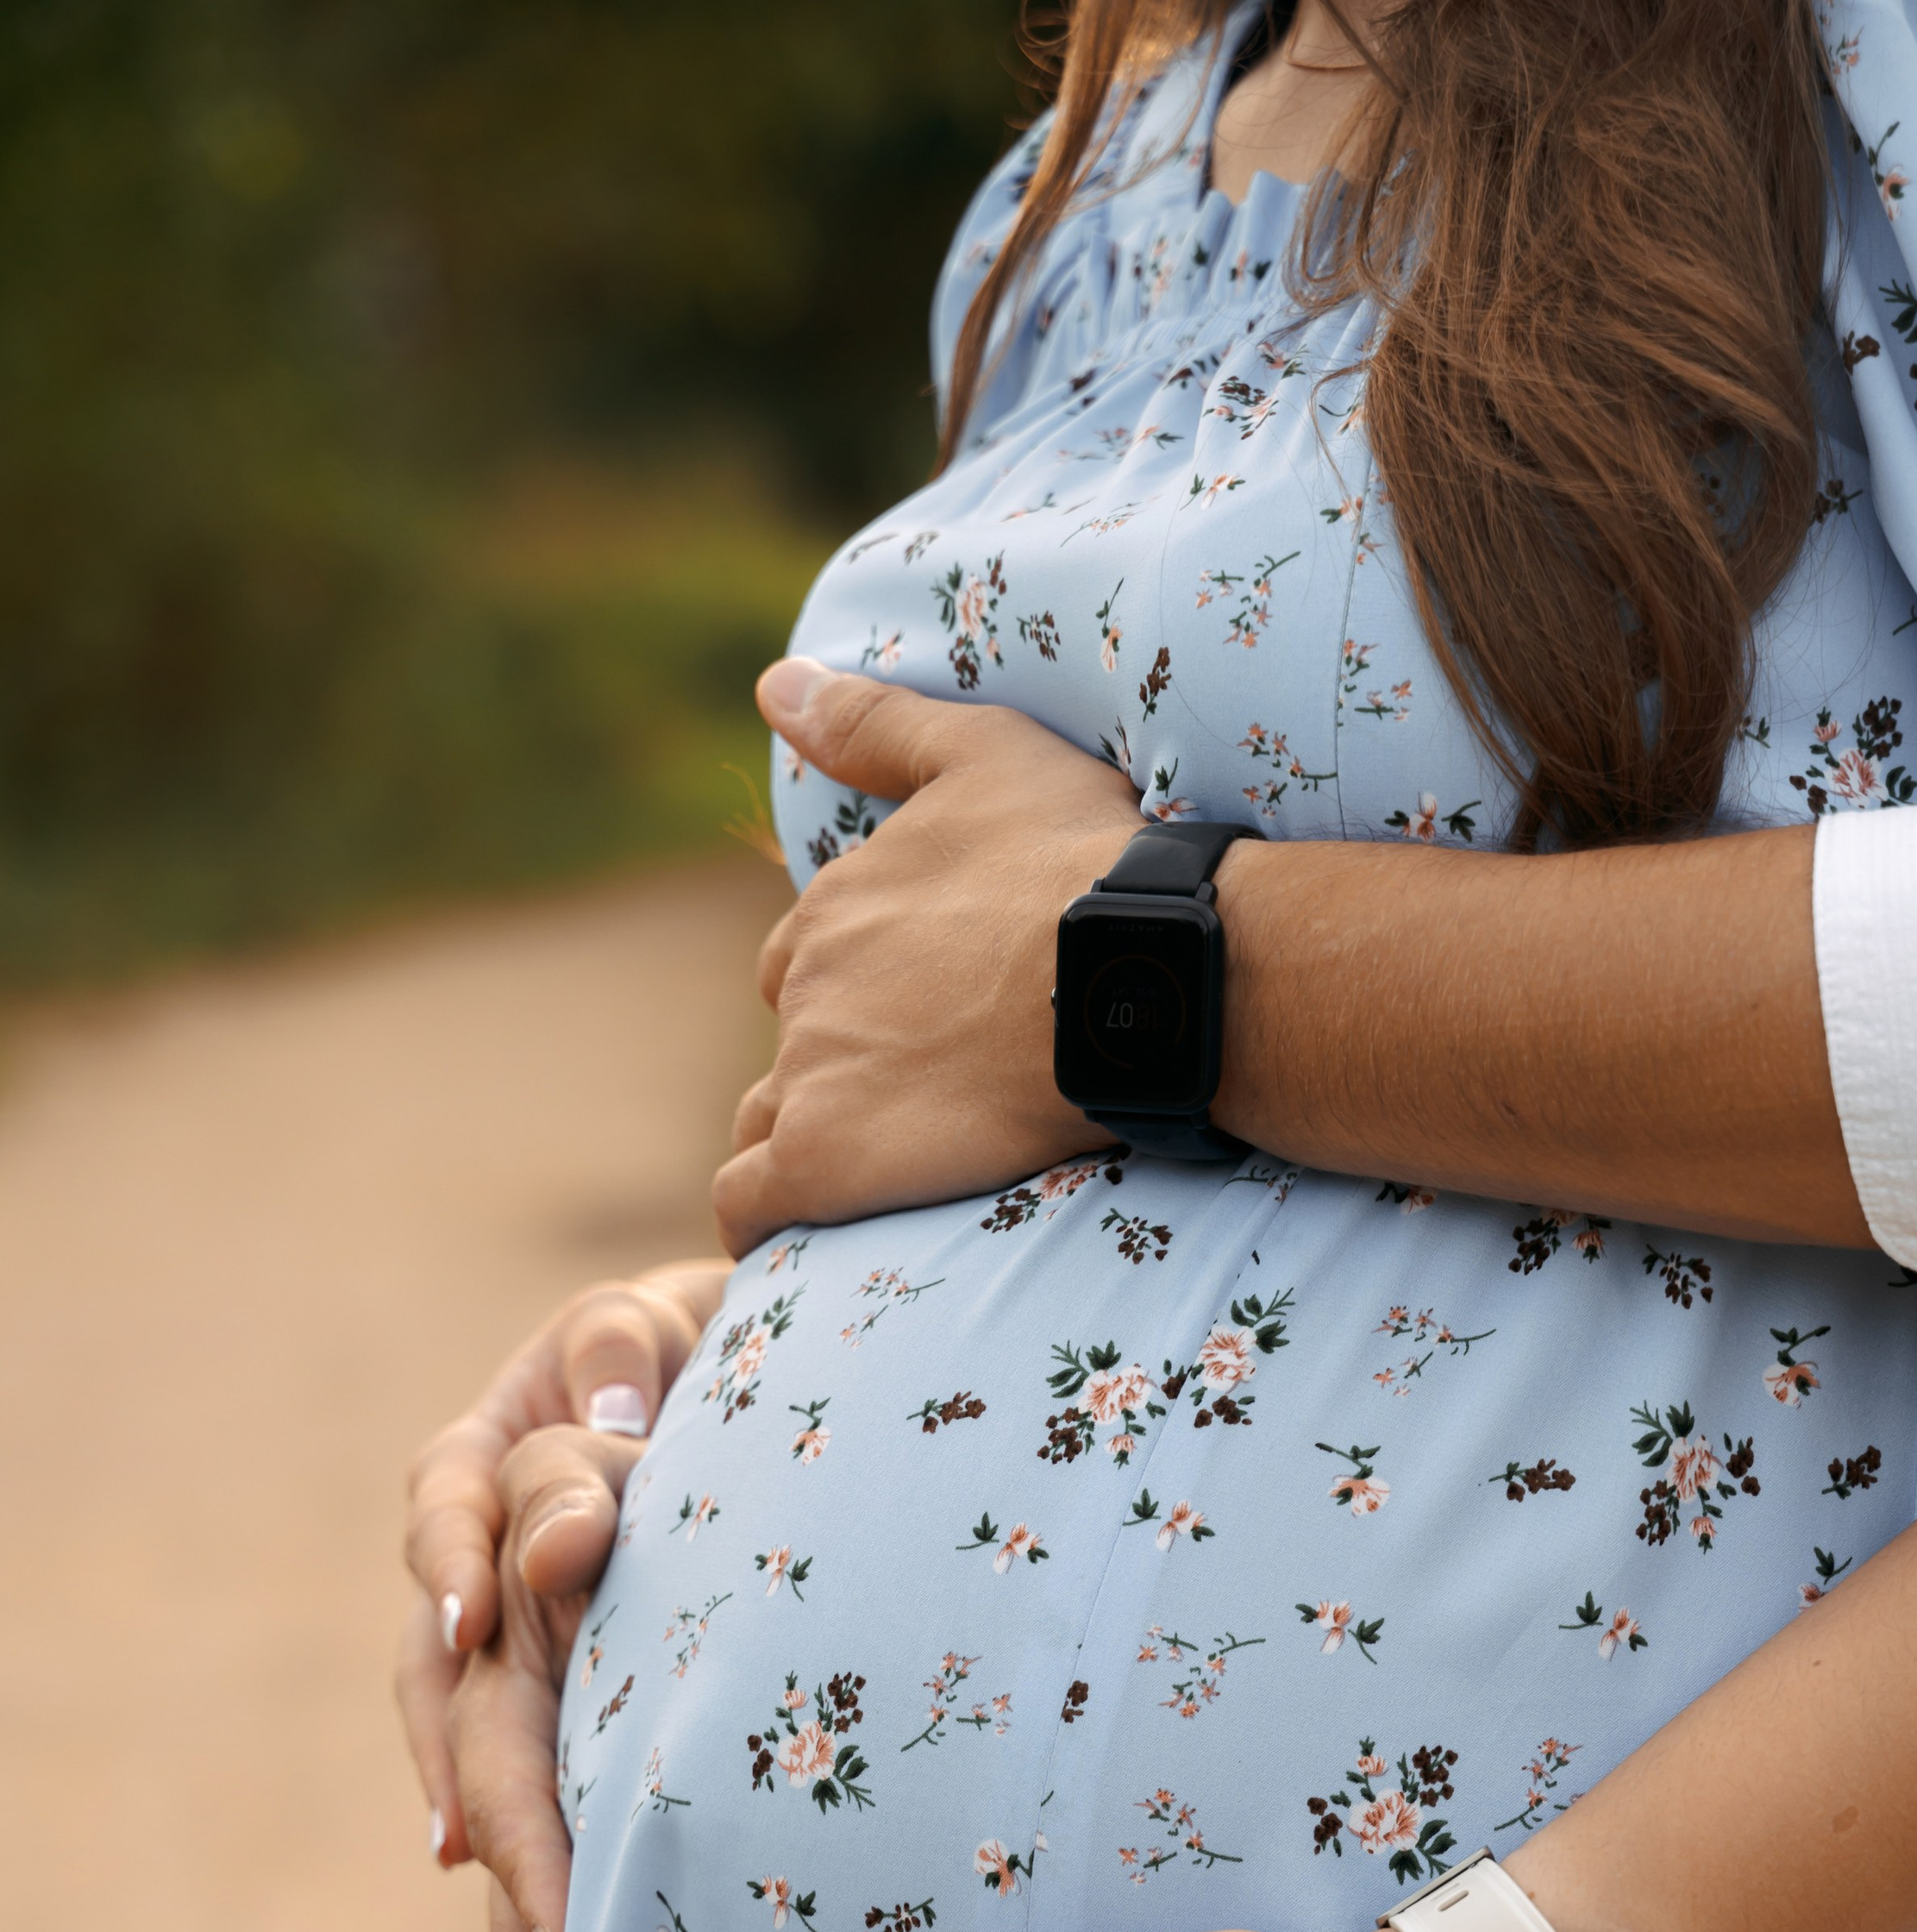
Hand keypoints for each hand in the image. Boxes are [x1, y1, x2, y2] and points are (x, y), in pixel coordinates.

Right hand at [397, 1263, 723, 1864]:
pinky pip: (536, 1785)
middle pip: (448, 1682)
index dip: (451, 1562)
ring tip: (536, 1928)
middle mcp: (472, 1573)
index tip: (472, 1613)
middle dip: (475, 1777)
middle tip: (496, 1858)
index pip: (445, 1511)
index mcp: (477, 1468)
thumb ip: (617, 1350)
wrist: (721, 1386)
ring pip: (481, 1754)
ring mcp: (511, 1649)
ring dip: (506, 1841)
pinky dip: (547, 1856)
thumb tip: (608, 1421)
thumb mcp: (644, 1324)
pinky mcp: (564, 1705)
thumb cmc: (675, 1349)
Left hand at [713, 659, 1138, 1262]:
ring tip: (895, 1172)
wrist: (1134, 968)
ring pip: (771, 1122)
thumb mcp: (983, 752)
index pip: (805, 965)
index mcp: (838, 906)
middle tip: (934, 1101)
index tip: (932, 1024)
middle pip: (794, 1045)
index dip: (861, 997)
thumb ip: (874, 722)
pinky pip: (749, 1205)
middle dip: (840, 1070)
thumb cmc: (1082, 859)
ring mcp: (811, 1072)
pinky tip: (812, 1229)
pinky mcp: (826, 1158)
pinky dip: (765, 1221)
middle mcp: (808, 986)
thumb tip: (774, 684)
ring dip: (812, 1143)